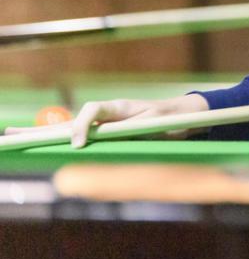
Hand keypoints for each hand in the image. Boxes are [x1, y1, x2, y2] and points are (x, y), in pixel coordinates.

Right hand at [64, 94, 208, 147]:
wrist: (184, 116)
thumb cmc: (171, 118)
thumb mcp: (155, 123)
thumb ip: (133, 127)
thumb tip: (109, 134)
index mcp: (121, 106)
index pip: (93, 109)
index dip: (81, 125)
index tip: (79, 144)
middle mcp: (113, 113)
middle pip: (83, 119)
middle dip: (67, 131)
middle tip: (55, 147)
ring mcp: (114, 123)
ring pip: (87, 129)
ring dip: (73, 138)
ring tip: (58, 150)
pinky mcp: (117, 134)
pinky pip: (97, 138)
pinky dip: (85, 144)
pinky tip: (76, 153)